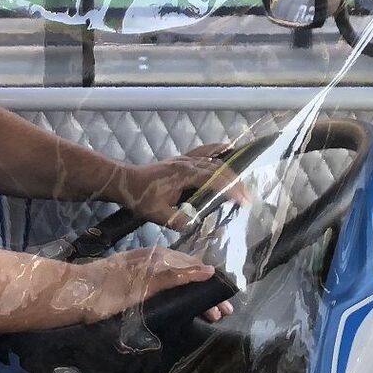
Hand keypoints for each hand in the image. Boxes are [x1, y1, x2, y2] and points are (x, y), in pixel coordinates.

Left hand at [73, 247, 217, 323]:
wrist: (75, 292)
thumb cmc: (109, 288)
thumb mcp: (145, 282)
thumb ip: (176, 276)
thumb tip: (208, 270)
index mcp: (158, 257)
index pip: (193, 267)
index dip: (211, 283)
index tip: (226, 299)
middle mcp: (153, 260)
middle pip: (187, 275)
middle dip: (206, 293)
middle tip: (222, 311)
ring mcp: (143, 271)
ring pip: (177, 282)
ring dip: (194, 296)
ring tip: (208, 312)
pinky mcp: (135, 282)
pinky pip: (165, 286)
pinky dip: (178, 295)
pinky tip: (182, 304)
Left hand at [116, 143, 249, 227]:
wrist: (124, 182)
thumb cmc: (140, 198)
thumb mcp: (159, 215)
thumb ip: (179, 220)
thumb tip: (198, 224)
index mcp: (185, 174)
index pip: (214, 179)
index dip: (231, 189)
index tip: (244, 201)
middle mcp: (188, 162)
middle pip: (218, 168)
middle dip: (235, 181)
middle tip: (247, 197)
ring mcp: (185, 158)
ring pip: (213, 157)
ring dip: (230, 167)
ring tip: (244, 175)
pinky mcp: (181, 159)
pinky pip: (204, 151)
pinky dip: (218, 150)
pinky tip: (227, 148)